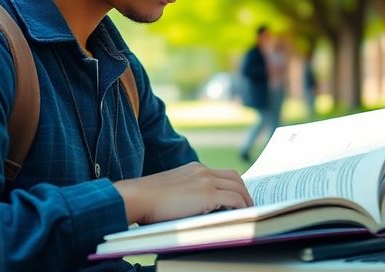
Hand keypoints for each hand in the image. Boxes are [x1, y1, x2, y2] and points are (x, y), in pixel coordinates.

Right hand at [113, 162, 252, 224]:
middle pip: (234, 177)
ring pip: (238, 186)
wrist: (136, 197)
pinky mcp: (207, 194)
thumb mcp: (171, 190)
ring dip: (246, 199)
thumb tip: (200, 208)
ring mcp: (205, 180)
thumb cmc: (147, 200)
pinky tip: (241, 215)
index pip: (222, 174)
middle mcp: (202, 171)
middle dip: (244, 191)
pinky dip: (241, 206)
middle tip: (248, 204)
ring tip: (248, 212)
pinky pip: (234, 199)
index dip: (233, 185)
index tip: (238, 196)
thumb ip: (187, 193)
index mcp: (193, 169)